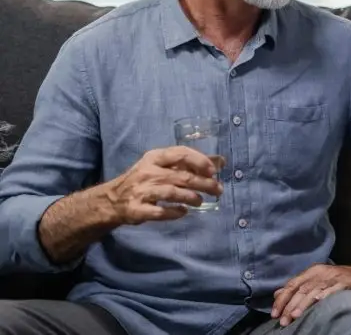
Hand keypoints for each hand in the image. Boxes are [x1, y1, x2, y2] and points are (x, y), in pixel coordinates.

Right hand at [102, 146, 222, 224]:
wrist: (112, 200)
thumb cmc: (144, 180)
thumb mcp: (163, 166)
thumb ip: (190, 164)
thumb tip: (221, 161)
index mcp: (154, 158)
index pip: (180, 153)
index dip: (200, 161)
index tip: (214, 170)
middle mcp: (148, 172)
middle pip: (182, 176)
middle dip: (204, 183)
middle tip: (218, 190)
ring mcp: (141, 191)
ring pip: (172, 193)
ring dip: (191, 197)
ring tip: (200, 201)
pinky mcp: (137, 209)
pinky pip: (159, 212)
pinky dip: (174, 212)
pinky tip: (183, 212)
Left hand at [272, 264, 350, 325]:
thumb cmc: (343, 280)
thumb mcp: (319, 281)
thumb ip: (299, 286)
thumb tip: (277, 294)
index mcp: (313, 272)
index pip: (293, 284)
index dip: (282, 299)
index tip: (275, 313)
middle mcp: (322, 273)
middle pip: (302, 289)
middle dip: (290, 306)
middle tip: (283, 320)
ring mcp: (335, 277)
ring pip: (315, 291)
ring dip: (304, 304)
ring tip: (295, 315)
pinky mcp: (348, 283)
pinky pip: (334, 289)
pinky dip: (325, 295)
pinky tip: (318, 302)